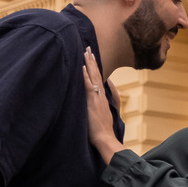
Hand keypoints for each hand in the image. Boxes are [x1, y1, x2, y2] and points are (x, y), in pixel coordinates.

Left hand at [84, 47, 122, 163]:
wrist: (105, 138)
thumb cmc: (101, 131)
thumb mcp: (101, 115)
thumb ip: (98, 105)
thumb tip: (94, 99)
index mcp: (102, 97)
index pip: (98, 78)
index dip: (94, 68)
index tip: (91, 57)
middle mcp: (100, 95)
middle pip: (97, 74)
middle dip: (92, 61)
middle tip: (88, 48)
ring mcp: (97, 98)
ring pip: (94, 77)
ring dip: (89, 64)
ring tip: (86, 52)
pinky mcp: (93, 102)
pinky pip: (89, 86)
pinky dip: (85, 76)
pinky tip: (82, 67)